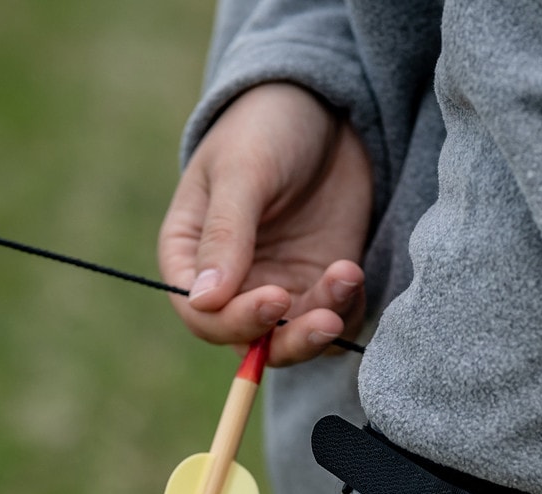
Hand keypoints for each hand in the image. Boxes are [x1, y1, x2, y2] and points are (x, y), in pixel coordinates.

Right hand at [158, 81, 372, 366]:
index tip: (276, 300)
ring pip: (293, 340)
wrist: (322, 105)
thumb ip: (225, 234)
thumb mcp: (242, 171)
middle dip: (287, 339)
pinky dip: (346, 309)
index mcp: (190, 255)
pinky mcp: (319, 284)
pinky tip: (352, 272)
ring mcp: (277, 285)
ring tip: (347, 278)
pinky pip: (331, 320)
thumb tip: (204, 300)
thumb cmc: (265, 126)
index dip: (235, 320)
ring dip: (322, 325)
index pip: (202, 314)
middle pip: (248, 340)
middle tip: (323, 322)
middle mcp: (230, 282)